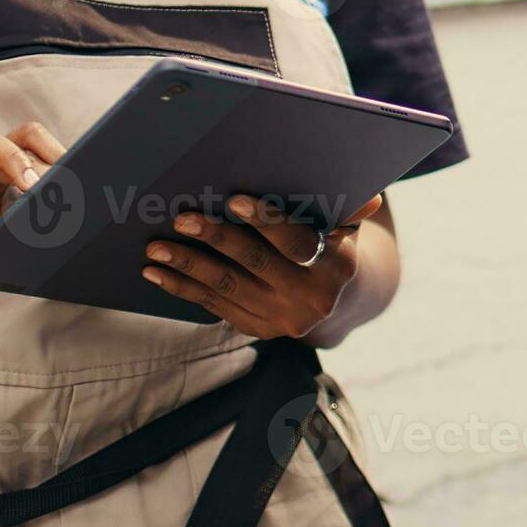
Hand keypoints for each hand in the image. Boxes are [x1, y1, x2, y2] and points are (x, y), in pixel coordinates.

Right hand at [0, 123, 66, 313]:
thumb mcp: (5, 240)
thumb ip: (32, 224)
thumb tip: (77, 221)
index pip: (33, 149)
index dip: (59, 157)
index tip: (88, 174)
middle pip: (12, 140)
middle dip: (41, 156)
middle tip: (63, 183)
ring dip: (8, 157)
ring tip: (28, 181)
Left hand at [142, 194, 384, 340]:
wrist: (335, 300)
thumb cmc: (332, 245)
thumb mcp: (345, 228)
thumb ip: (347, 211)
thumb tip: (370, 198)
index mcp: (334, 265)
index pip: (297, 242)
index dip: (266, 221)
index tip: (233, 201)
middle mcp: (310, 297)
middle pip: (257, 264)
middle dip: (216, 239)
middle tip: (181, 218)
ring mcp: (282, 318)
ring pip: (229, 287)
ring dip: (189, 266)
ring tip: (156, 247)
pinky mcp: (258, 328)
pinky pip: (215, 306)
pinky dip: (183, 289)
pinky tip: (156, 273)